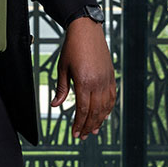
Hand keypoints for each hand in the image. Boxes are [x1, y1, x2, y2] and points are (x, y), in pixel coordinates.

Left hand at [51, 17, 116, 139]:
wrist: (87, 30)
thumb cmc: (72, 47)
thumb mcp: (62, 68)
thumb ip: (61, 88)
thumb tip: (55, 105)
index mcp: (84, 82)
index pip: (82, 110)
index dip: (79, 124)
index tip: (75, 133)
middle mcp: (98, 83)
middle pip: (95, 112)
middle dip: (88, 126)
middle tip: (83, 136)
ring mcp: (106, 79)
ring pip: (105, 106)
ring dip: (99, 120)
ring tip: (94, 130)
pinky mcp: (111, 75)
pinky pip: (112, 96)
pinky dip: (108, 108)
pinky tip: (104, 115)